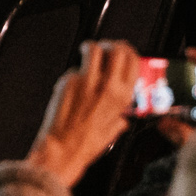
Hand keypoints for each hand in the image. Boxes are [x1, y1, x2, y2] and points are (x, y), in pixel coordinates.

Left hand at [25, 40, 140, 186]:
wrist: (62, 150)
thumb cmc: (85, 145)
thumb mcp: (112, 133)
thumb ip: (119, 121)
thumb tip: (123, 120)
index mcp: (123, 97)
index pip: (133, 61)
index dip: (128, 51)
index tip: (122, 51)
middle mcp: (109, 86)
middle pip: (117, 49)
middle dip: (111, 44)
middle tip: (105, 48)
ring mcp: (88, 82)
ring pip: (94, 49)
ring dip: (91, 47)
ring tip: (86, 52)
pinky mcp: (69, 81)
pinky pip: (75, 68)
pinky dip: (74, 70)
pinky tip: (72, 80)